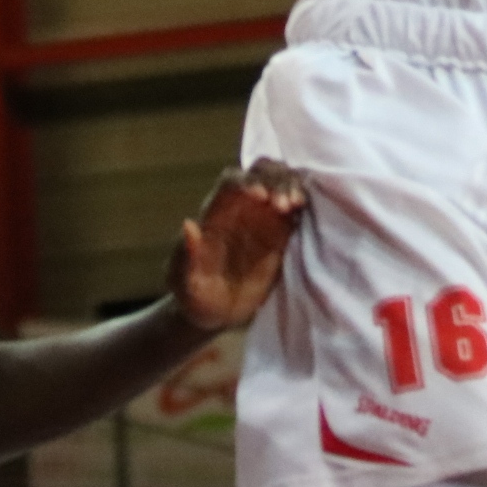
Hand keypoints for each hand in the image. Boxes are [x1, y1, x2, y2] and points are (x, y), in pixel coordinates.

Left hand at [166, 158, 305, 331]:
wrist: (215, 313)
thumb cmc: (194, 295)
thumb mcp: (184, 281)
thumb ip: (186, 255)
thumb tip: (189, 225)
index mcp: (216, 213)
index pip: (232, 182)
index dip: (247, 181)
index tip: (261, 196)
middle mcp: (241, 208)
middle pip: (260, 172)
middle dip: (274, 178)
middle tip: (283, 203)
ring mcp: (263, 217)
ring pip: (281, 182)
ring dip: (290, 186)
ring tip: (295, 204)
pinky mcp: (282, 232)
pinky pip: (296, 207)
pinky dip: (302, 201)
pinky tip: (303, 208)